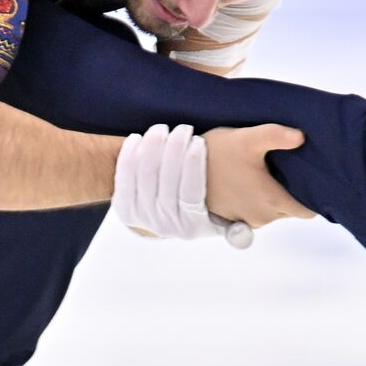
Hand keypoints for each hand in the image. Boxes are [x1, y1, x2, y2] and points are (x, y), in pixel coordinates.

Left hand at [113, 124, 246, 245]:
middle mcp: (165, 225)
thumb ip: (234, 228)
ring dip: (152, 149)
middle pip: (166, 183)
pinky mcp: (123, 207)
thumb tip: (243, 236)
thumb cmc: (200, 212)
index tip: (199, 141)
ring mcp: (141, 216)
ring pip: (144, 177)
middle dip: (173, 150)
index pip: (191, 194)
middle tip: (183, 128)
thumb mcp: (219, 224)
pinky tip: (138, 137)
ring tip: (162, 128)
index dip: (193, 166)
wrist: (164, 222)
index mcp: (191, 227)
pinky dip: (129, 155)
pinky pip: (123, 177)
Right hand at [203, 124, 315, 227]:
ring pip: (273, 212)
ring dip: (273, 197)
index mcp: (272, 201)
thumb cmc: (215, 153)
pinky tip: (250, 182)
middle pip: (290, 210)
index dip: (313, 197)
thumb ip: (276, 135)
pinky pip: (255, 213)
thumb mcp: (247, 138)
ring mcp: (246, 220)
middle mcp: (262, 216)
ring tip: (267, 173)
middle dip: (292, 193)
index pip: (308, 210)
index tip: (310, 178)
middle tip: (287, 169)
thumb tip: (301, 136)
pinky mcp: (232, 220)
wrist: (180, 167)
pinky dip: (257, 202)